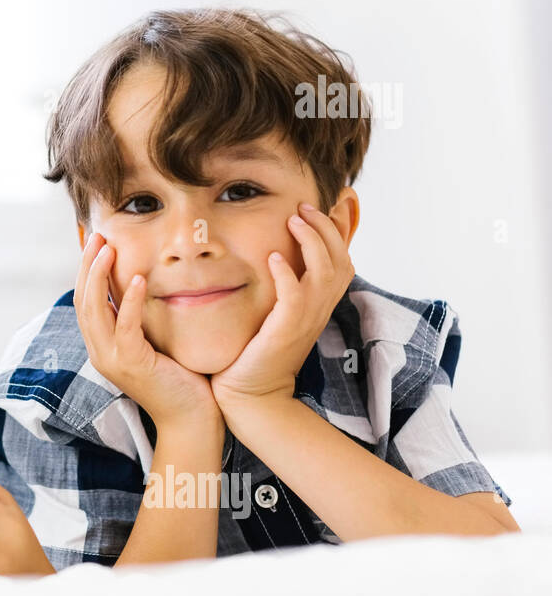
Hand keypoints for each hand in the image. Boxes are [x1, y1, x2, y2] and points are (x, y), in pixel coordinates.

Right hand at [75, 231, 218, 429]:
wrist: (192, 418)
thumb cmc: (180, 378)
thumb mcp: (154, 342)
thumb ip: (141, 319)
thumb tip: (143, 285)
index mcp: (101, 345)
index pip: (84, 301)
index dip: (86, 270)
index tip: (96, 242)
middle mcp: (99, 352)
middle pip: (82, 300)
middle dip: (87, 265)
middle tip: (97, 235)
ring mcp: (111, 360)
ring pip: (94, 310)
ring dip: (100, 276)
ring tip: (109, 248)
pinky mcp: (131, 364)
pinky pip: (125, 327)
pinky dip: (130, 301)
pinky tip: (141, 279)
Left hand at [210, 202, 354, 406]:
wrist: (252, 394)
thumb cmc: (258, 351)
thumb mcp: (279, 313)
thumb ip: (286, 286)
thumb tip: (278, 254)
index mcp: (321, 303)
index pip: (344, 259)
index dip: (342, 229)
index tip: (332, 202)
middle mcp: (320, 309)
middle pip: (341, 259)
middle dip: (327, 227)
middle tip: (305, 206)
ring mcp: (306, 320)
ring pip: (325, 272)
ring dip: (311, 241)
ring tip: (293, 219)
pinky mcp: (285, 331)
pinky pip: (295, 297)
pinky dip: (287, 274)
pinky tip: (272, 257)